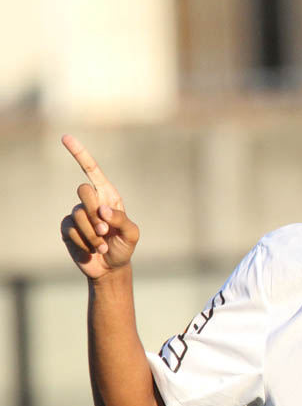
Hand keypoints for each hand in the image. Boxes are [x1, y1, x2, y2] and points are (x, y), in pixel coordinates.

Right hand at [60, 135, 138, 278]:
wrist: (111, 267)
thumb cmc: (124, 246)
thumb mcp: (132, 234)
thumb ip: (122, 220)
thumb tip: (103, 210)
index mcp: (109, 196)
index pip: (92, 171)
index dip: (79, 153)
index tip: (65, 137)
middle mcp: (92, 202)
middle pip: (83, 190)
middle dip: (95, 211)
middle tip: (107, 230)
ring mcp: (78, 215)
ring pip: (79, 215)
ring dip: (94, 234)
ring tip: (103, 245)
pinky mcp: (68, 229)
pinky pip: (72, 231)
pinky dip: (85, 242)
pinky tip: (93, 250)